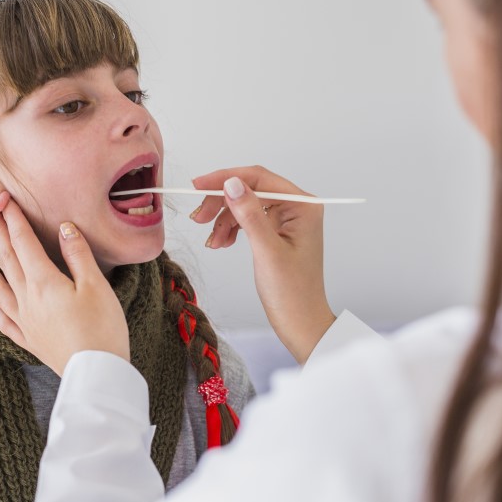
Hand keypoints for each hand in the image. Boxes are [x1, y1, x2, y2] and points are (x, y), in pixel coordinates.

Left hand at [0, 199, 129, 375]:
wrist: (96, 374)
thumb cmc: (102, 328)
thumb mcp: (96, 285)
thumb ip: (78, 254)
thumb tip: (64, 228)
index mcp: (44, 281)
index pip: (23, 242)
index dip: (13, 219)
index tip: (4, 200)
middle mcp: (27, 299)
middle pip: (8, 260)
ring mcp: (25, 321)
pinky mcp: (29, 339)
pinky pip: (3, 318)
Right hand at [192, 166, 335, 363]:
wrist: (301, 323)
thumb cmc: (293, 293)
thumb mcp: (267, 251)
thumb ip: (249, 214)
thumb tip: (232, 183)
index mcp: (303, 206)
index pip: (259, 178)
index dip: (226, 178)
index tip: (198, 185)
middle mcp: (297, 208)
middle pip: (250, 189)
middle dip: (221, 202)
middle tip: (198, 217)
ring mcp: (286, 220)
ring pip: (244, 205)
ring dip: (223, 219)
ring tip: (212, 241)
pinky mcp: (276, 232)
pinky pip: (247, 220)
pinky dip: (230, 229)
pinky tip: (221, 243)